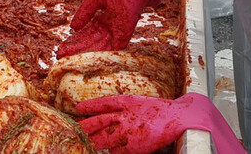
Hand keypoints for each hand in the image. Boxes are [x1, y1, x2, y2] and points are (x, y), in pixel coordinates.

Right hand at [57, 0, 152, 57]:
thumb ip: (85, 13)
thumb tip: (73, 28)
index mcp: (103, 19)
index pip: (86, 33)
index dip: (75, 41)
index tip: (62, 48)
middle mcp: (110, 29)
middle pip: (90, 42)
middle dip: (76, 49)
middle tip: (61, 56)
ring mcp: (117, 33)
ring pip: (97, 46)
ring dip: (84, 52)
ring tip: (69, 58)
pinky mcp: (124, 36)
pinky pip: (108, 48)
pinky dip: (97, 52)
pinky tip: (85, 57)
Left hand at [77, 93, 244, 153]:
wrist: (178, 119)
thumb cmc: (159, 110)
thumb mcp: (137, 101)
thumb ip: (121, 106)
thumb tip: (106, 112)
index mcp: (126, 102)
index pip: (103, 103)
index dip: (90, 106)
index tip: (78, 108)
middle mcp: (125, 116)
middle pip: (98, 122)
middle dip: (84, 127)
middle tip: (73, 130)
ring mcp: (128, 132)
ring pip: (104, 139)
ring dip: (94, 142)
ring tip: (84, 143)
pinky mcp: (134, 146)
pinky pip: (117, 151)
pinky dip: (112, 151)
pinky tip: (109, 151)